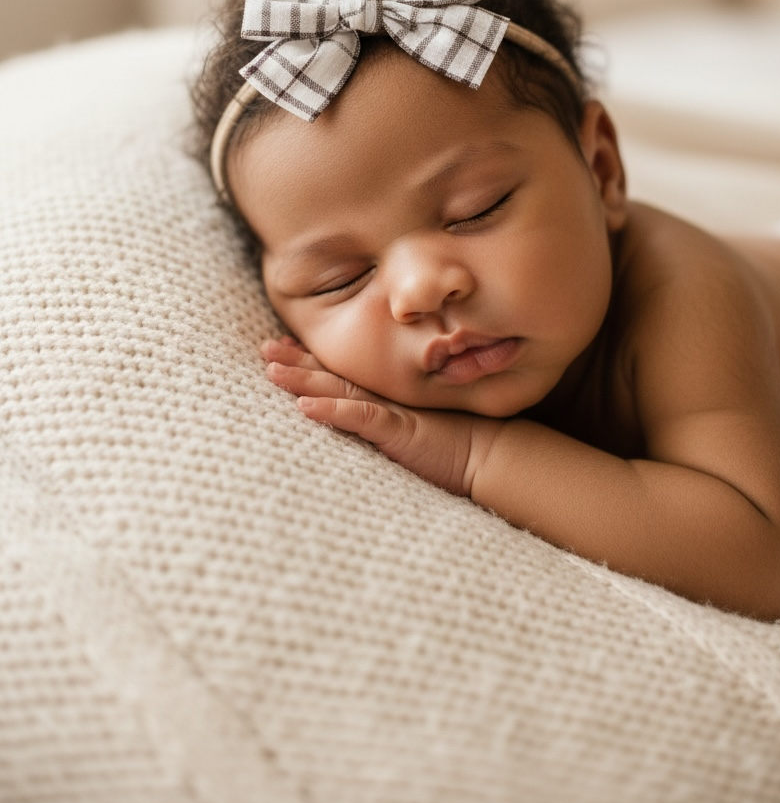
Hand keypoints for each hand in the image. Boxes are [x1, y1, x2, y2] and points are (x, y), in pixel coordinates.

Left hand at [260, 336, 503, 496]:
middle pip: (332, 376)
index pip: (340, 374)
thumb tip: (364, 418)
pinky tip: (306, 409)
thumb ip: (388, 418)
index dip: (310, 360)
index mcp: (385, 396)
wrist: (491, 453)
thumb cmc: (457, 441)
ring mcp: (390, 411)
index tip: (280, 349)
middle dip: (297, 361)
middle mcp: (384, 398)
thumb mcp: (414, 426)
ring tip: (272, 372)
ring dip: (304, 381)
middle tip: (265, 349)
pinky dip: (332, 413)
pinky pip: (360, 419)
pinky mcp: (398, 431)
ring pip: (338, 391)